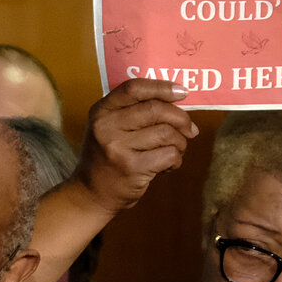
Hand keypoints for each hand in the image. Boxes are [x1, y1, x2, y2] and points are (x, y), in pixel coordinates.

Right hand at [76, 79, 195, 213]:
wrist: (91, 194)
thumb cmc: (108, 157)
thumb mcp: (109, 127)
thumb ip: (134, 110)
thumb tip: (178, 100)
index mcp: (101, 111)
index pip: (134, 88)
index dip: (162, 87)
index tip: (182, 92)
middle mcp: (107, 126)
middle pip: (156, 109)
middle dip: (181, 119)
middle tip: (190, 129)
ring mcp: (118, 148)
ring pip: (167, 133)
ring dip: (180, 142)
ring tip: (176, 150)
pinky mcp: (132, 168)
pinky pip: (169, 154)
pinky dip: (176, 159)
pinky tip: (168, 165)